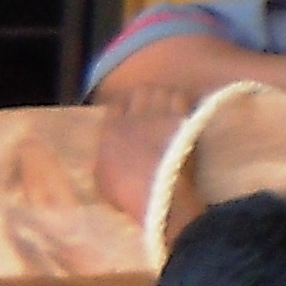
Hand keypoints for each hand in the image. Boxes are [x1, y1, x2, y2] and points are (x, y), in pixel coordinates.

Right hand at [92, 84, 195, 220]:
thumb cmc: (126, 193)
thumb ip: (100, 166)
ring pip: (161, 92)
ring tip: (169, 106)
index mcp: (111, 130)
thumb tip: (101, 162)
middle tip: (152, 107)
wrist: (158, 193)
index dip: (123, 108)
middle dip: (146, 98)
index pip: (116, 106)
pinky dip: (182, 102)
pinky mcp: (181, 120)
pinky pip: (181, 98)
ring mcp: (159, 116)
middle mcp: (133, 116)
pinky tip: (184, 110)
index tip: (129, 114)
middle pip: (140, 92)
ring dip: (165, 98)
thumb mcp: (102, 183)